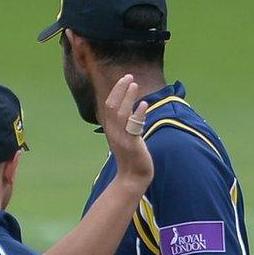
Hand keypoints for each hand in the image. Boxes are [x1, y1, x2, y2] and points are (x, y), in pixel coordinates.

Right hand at [97, 73, 153, 190]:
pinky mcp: (132, 145)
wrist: (132, 177)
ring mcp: (122, 138)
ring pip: (121, 113)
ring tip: (135, 84)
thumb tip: (132, 108)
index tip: (125, 78)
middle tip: (129, 76)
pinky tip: (144, 104)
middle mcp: (113, 132)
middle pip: (112, 105)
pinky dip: (138, 114)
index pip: (109, 105)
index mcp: (111, 129)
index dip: (116, 90)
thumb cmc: (131, 157)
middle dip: (120, 89)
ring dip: (128, 97)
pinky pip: (133, 127)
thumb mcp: (125, 137)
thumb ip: (126, 123)